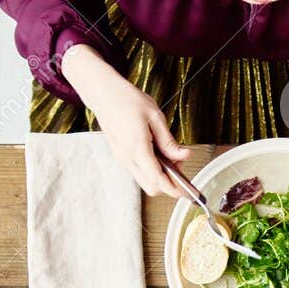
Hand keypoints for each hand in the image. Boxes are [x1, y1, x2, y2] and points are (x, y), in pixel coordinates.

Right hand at [61, 44, 188, 197]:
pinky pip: (139, 171)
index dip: (174, 188)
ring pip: (145, 181)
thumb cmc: (127, 100)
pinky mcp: (121, 156)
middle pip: (151, 187)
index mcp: (137, 147)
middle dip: (168, 183)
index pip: (157, 179)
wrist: (102, 94)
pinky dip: (151, 169)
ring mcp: (122, 159)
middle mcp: (127, 158)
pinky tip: (157, 154)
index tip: (186, 191)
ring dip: (159, 176)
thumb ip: (169, 141)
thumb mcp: (155, 116)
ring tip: (169, 156)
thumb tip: (183, 155)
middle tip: (178, 166)